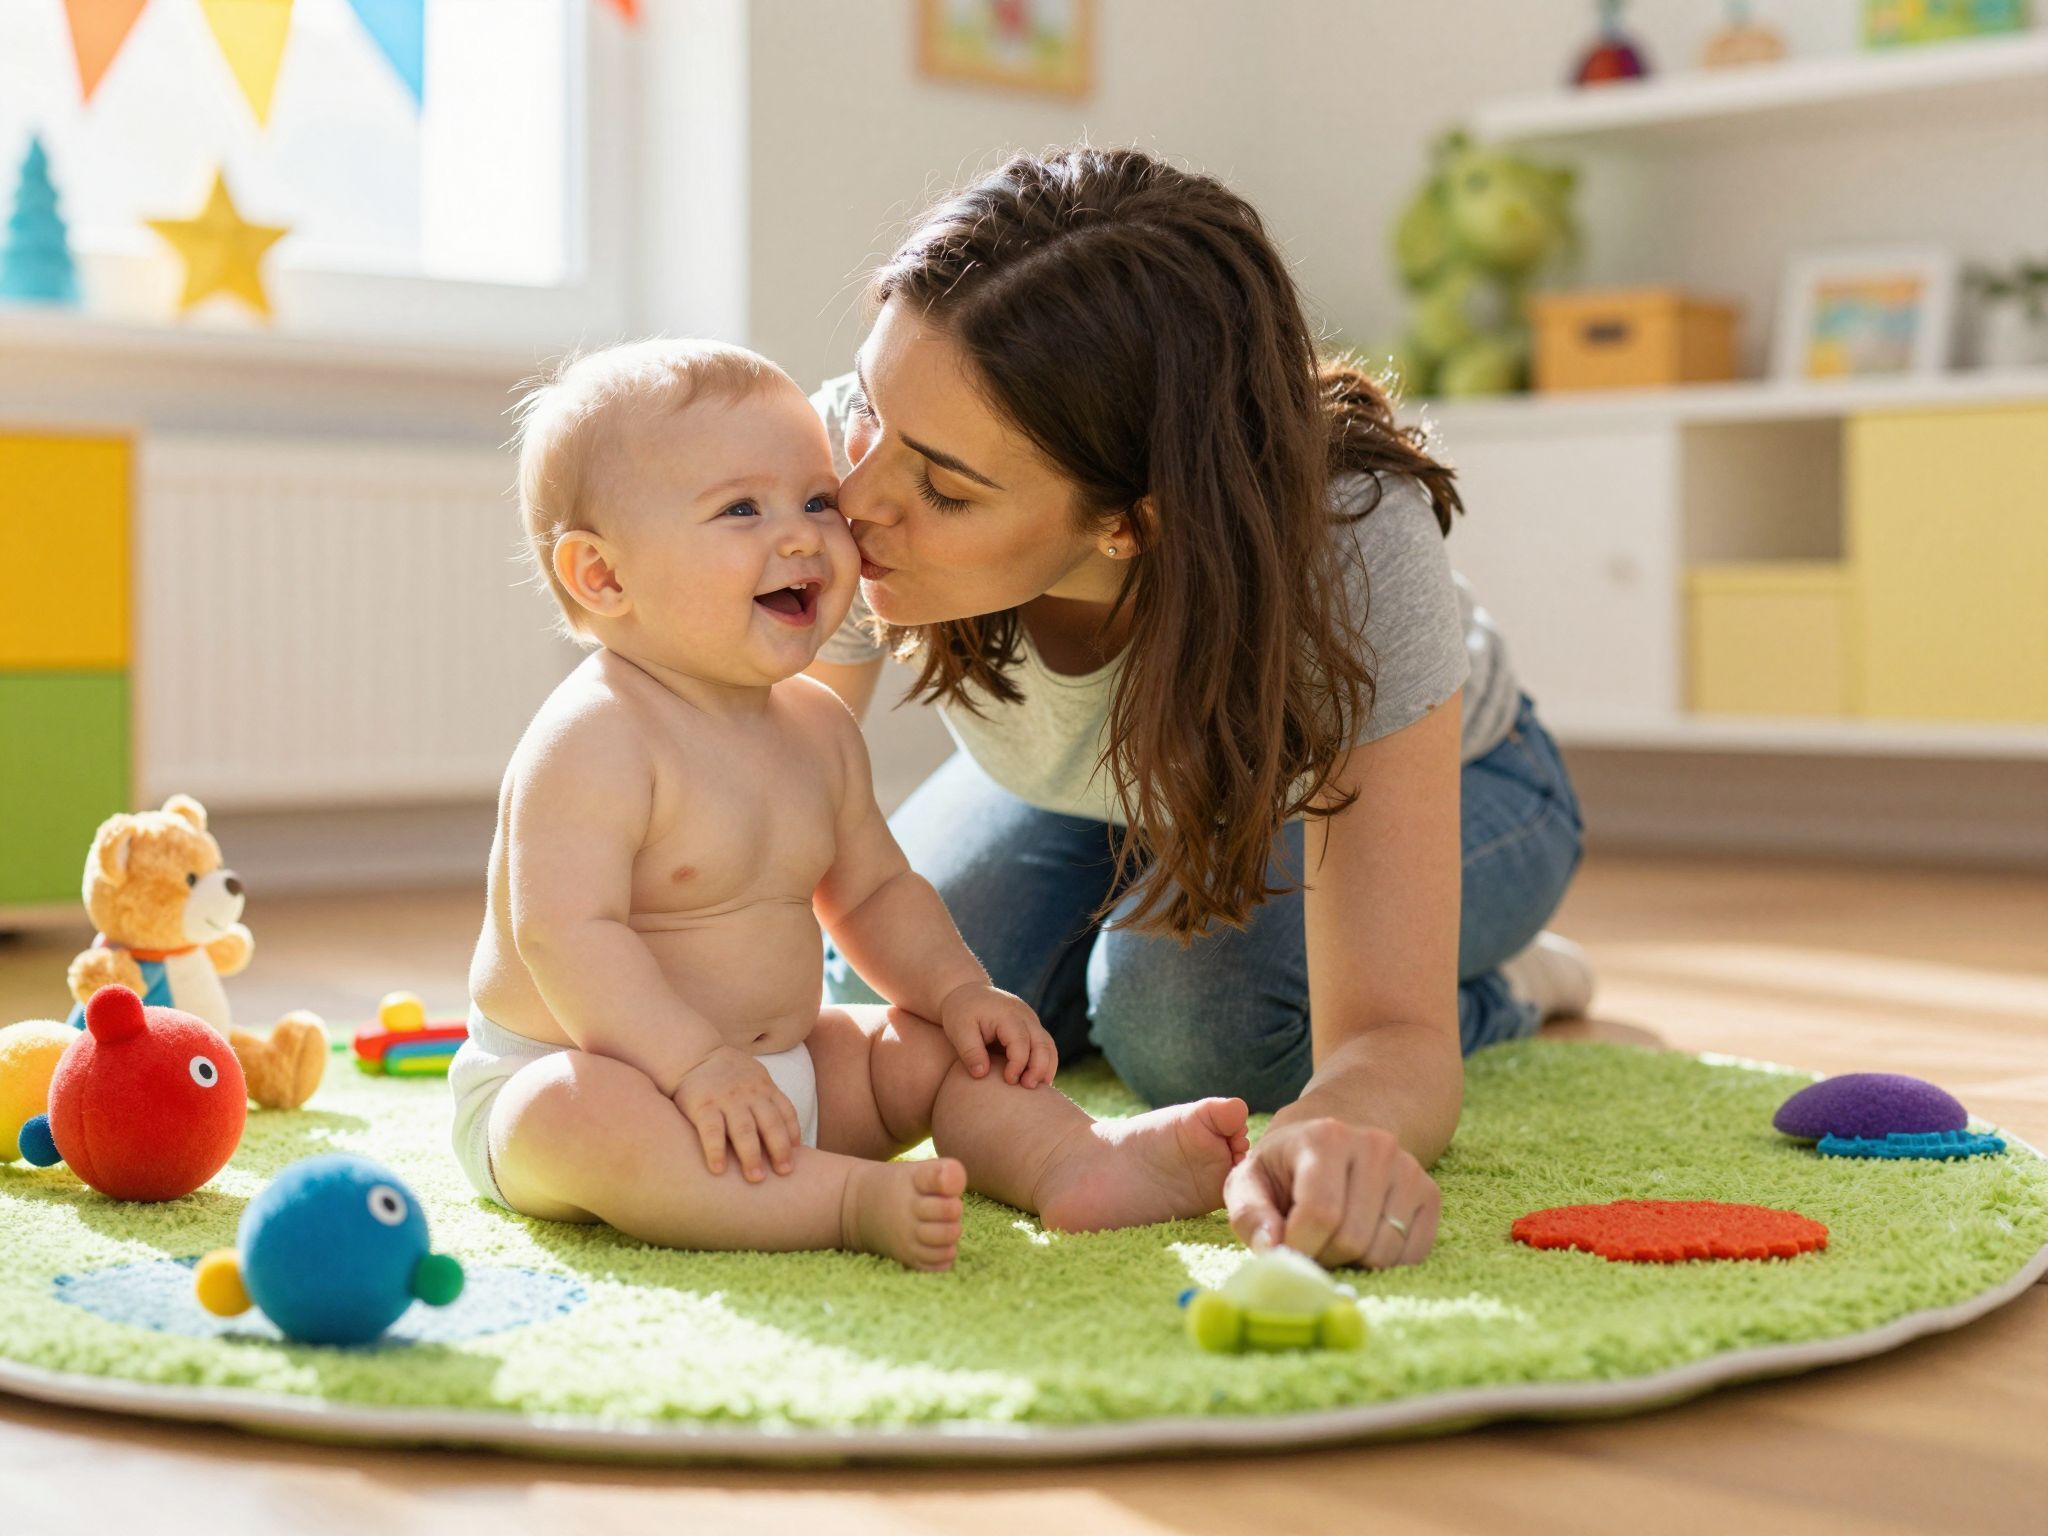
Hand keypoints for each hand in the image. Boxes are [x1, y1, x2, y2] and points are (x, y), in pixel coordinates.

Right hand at [671, 1045, 801, 1181]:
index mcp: (765, 1088)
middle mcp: (750, 1094)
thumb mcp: (754, 1078)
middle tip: (784, 1173)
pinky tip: (719, 1169)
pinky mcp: (703, 1106)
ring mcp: (727, 1100)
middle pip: (770, 1123)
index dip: (792, 1134)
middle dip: (779, 1150)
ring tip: (756, 1178)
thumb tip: (786, 1132)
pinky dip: (716, 1151)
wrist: (693, 1054)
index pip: (786, 1112)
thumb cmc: (727, 1074)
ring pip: (744, 1130)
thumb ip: (767, 1100)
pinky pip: (712, 1131)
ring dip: (752, 1155)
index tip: (796, 1156)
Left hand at [938, 982, 1055, 1086]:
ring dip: (1046, 1067)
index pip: (1020, 1041)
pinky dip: (1045, 1063)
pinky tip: (1037, 1081)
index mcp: (1006, 1014)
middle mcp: (1024, 1015)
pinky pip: (1045, 1046)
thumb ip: (970, 1051)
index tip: (1009, 1081)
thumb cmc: (960, 1013)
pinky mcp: (1031, 1027)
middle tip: (1028, 1088)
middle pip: (1042, 1042)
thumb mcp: (959, 1030)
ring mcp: (1030, 1020)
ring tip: (1038, 1088)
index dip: (1018, 1063)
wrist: (966, 993)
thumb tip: (981, 1074)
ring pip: (1048, 1045)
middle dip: (1039, 1067)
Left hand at [1223, 1116, 1441, 1268]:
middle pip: (1353, 1238)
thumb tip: (1274, 1247)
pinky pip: (1412, 1255)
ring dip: (1354, 1263)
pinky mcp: (1429, 1192)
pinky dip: (1385, 1263)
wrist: (1333, 1145)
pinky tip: (1363, 1241)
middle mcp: (1375, 1145)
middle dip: (1325, 1257)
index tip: (1286, 1248)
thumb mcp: (1249, 1182)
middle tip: (1311, 1245)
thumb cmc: (1285, 1168)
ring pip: (1384, 1252)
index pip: (1320, 1213)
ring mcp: (1408, 1168)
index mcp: (1326, 1137)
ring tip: (1334, 1240)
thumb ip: (1249, 1215)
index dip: (1299, 1246)